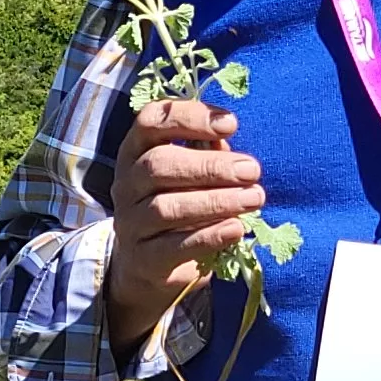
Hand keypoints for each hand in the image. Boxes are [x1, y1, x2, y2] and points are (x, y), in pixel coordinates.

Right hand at [103, 100, 267, 354]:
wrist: (148, 263)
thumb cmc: (180, 202)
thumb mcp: (190, 173)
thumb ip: (208, 154)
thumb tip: (235, 150)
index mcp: (136, 150)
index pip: (150, 122)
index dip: (189, 117)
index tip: (231, 124)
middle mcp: (126, 183)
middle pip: (158, 165)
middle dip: (210, 166)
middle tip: (252, 170)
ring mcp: (130, 222)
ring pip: (166, 207)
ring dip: (215, 201)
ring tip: (254, 199)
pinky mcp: (142, 258)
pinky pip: (173, 246)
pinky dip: (208, 237)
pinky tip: (236, 229)